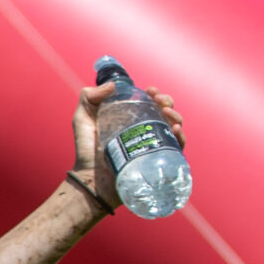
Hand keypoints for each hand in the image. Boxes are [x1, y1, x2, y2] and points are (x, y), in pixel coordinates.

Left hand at [71, 81, 186, 206]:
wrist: (89, 179)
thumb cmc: (86, 151)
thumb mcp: (83, 120)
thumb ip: (89, 99)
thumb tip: (111, 85)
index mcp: (133, 120)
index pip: (151, 103)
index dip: (155, 94)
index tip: (150, 90)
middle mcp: (146, 131)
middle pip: (166, 112)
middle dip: (167, 101)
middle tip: (159, 100)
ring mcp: (153, 146)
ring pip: (174, 127)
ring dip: (175, 115)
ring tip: (166, 111)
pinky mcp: (157, 160)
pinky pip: (176, 148)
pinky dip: (180, 137)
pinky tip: (175, 129)